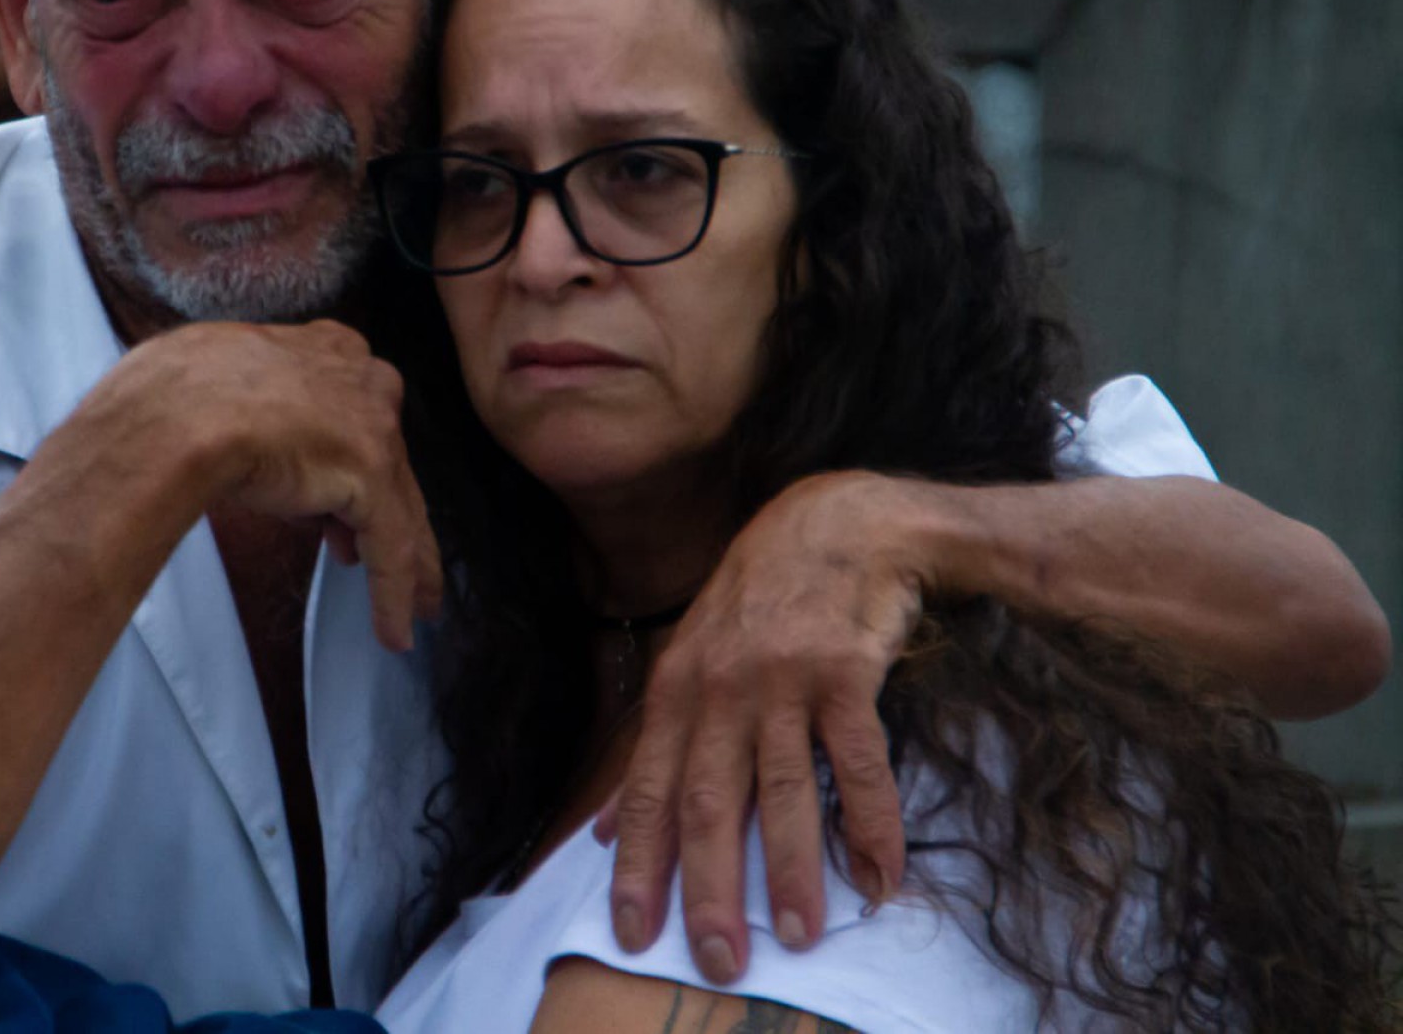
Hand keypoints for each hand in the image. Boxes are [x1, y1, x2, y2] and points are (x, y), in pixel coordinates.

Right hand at [76, 320, 442, 650]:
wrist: (173, 414)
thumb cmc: (171, 397)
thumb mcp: (225, 390)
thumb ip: (258, 415)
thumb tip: (259, 459)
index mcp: (324, 347)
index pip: (354, 414)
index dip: (354, 464)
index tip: (349, 506)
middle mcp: (361, 377)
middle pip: (388, 460)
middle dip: (391, 514)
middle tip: (401, 560)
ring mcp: (372, 424)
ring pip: (399, 507)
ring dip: (407, 564)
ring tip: (413, 606)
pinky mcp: (373, 474)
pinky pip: (391, 548)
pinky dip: (393, 595)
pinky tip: (394, 632)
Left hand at [601, 470, 939, 982]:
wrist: (842, 521)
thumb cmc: (763, 595)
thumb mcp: (691, 655)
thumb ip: (655, 742)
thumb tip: (601, 828)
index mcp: (678, 687)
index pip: (648, 789)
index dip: (638, 864)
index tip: (633, 931)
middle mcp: (722, 686)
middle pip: (708, 801)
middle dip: (709, 887)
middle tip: (717, 959)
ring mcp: (783, 678)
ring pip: (783, 791)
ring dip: (792, 870)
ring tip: (800, 935)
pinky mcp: (845, 671)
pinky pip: (859, 763)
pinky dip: (872, 825)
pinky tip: (880, 878)